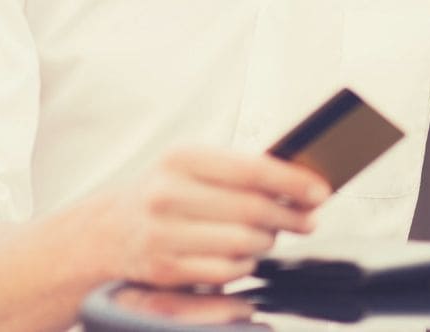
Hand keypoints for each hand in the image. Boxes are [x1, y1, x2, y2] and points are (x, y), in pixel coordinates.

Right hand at [94, 147, 329, 286]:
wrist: (109, 230)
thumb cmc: (168, 193)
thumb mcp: (194, 167)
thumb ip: (242, 169)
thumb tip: (302, 181)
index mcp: (182, 158)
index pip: (251, 169)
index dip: (292, 182)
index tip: (321, 191)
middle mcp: (167, 194)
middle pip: (251, 209)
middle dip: (289, 216)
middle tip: (308, 219)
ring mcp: (162, 233)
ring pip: (242, 242)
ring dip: (268, 241)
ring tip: (272, 235)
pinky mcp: (163, 268)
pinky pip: (225, 270)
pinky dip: (245, 265)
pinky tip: (246, 256)